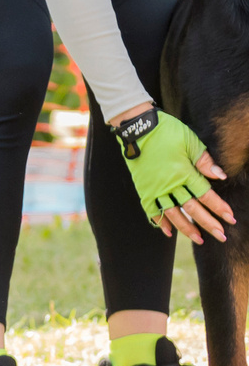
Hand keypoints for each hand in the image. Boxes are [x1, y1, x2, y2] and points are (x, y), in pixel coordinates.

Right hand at [118, 109, 234, 243]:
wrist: (136, 126)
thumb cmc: (166, 130)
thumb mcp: (189, 140)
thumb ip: (204, 160)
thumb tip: (220, 177)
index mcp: (183, 171)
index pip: (205, 195)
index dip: (219, 207)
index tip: (230, 219)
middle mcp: (169, 183)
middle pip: (191, 208)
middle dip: (208, 223)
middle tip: (221, 236)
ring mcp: (154, 187)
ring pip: (172, 212)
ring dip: (186, 228)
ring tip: (199, 239)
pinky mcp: (143, 187)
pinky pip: (151, 208)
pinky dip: (160, 221)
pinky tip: (169, 232)